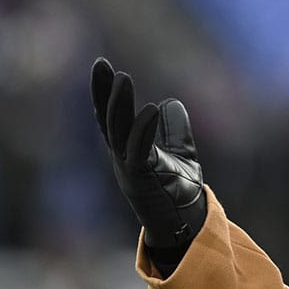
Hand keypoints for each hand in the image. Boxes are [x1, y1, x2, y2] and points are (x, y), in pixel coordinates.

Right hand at [91, 57, 205, 271]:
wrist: (186, 223)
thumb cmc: (179, 190)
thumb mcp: (179, 152)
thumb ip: (174, 129)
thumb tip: (171, 102)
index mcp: (127, 149)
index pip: (110, 116)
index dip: (104, 92)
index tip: (102, 66)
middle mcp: (122, 158)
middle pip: (106, 120)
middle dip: (103, 93)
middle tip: (102, 66)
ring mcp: (129, 169)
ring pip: (117, 132)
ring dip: (119, 105)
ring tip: (122, 79)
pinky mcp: (142, 180)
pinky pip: (138, 150)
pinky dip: (144, 129)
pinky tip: (152, 108)